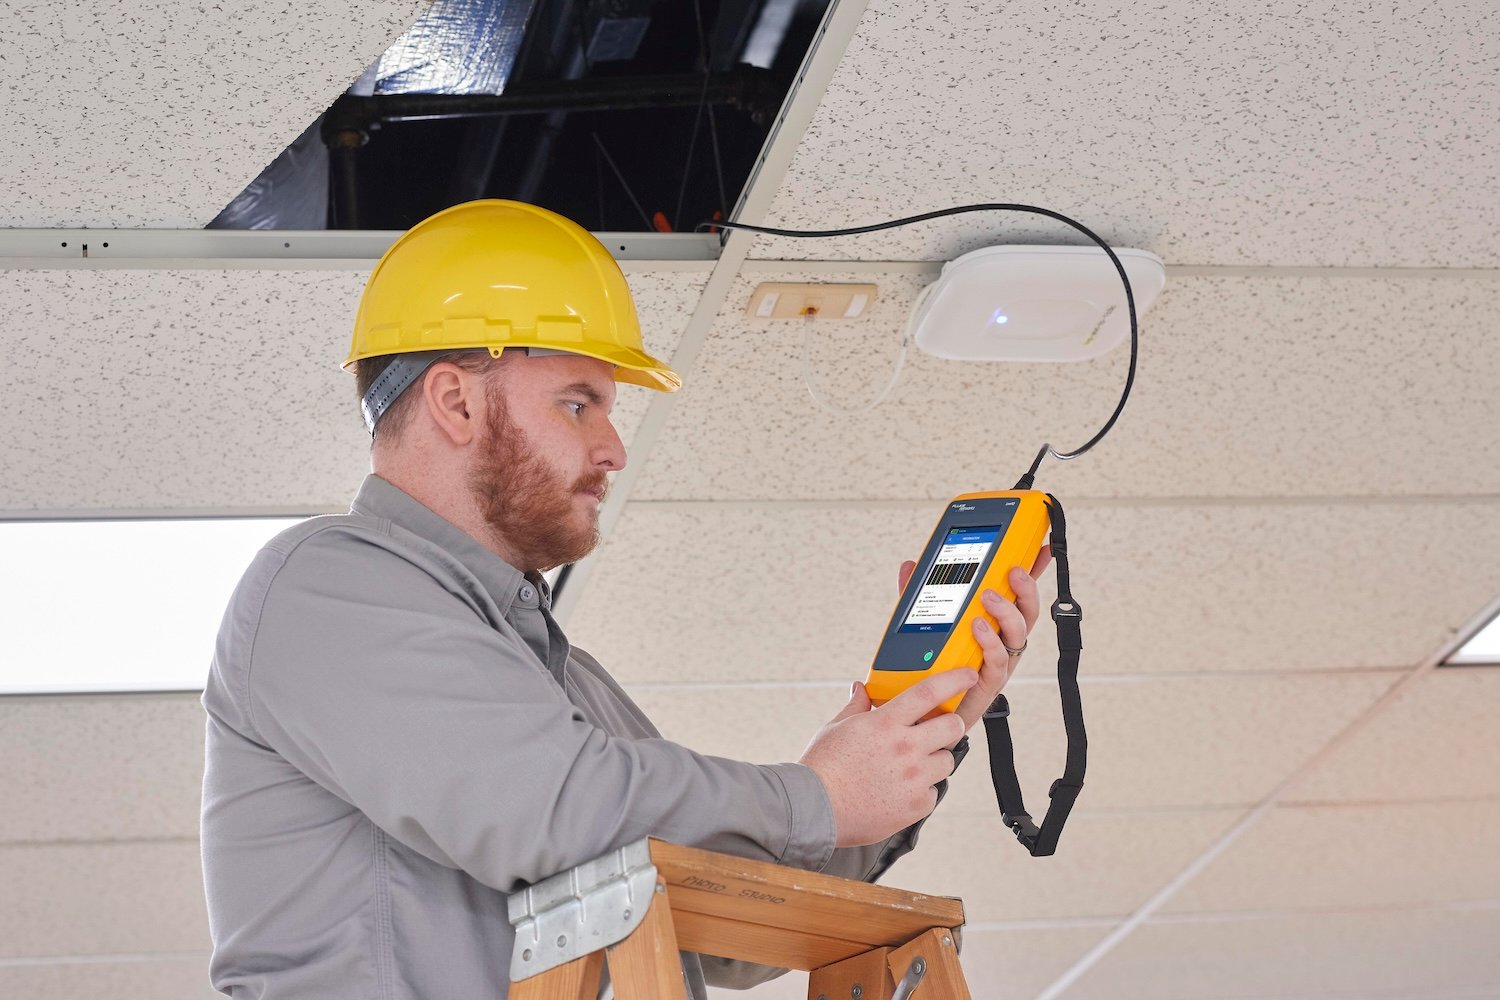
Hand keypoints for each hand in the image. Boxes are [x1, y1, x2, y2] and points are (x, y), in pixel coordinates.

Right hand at [799, 669, 978, 846]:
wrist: (814, 809)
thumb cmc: (822, 768)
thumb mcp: (836, 727)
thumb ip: (857, 706)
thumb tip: (861, 689)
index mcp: (885, 724)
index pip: (929, 693)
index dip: (954, 680)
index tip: (967, 675)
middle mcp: (905, 748)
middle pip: (952, 727)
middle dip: (949, 726)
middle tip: (937, 730)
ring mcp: (913, 778)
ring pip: (947, 761)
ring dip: (935, 759)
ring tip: (912, 766)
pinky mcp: (916, 806)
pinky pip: (934, 792)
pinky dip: (923, 790)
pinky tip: (901, 790)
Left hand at [896, 544, 1051, 731]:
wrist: (922, 717)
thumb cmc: (930, 670)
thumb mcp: (922, 624)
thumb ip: (919, 596)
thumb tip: (911, 564)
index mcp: (993, 626)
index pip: (1017, 595)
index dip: (1033, 573)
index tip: (1042, 548)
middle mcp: (1001, 643)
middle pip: (1027, 612)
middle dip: (1025, 588)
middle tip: (1012, 570)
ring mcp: (997, 664)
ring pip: (1017, 635)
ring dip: (1006, 612)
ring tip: (988, 596)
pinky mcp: (987, 685)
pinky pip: (996, 662)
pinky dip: (989, 643)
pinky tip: (977, 628)